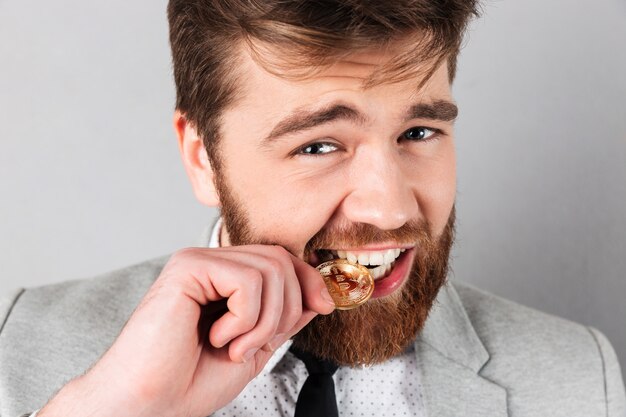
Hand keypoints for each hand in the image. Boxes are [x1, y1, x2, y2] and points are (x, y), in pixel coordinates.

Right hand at [39, 245, 334, 416]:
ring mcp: (198, 261)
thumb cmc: (192, 381)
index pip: (282, 259)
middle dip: (287, 308)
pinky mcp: (187, 268)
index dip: (309, 280)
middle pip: (281, 260)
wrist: (151, 405)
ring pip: (269, 270)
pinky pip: (247, 281)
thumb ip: (283, 316)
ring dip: (264, 321)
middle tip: (256, 345)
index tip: (324, 306)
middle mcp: (211, 263)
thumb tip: (319, 293)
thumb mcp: (256, 346)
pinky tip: (217, 336)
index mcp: (225, 278)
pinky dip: (245, 319)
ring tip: (234, 346)